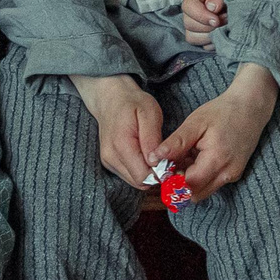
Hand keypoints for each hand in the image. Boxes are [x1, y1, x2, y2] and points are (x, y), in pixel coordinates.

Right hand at [71, 73, 164, 190]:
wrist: (110, 97)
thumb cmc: (132, 102)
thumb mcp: (149, 112)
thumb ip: (152, 138)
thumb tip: (156, 163)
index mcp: (121, 144)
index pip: (143, 176)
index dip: (160, 173)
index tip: (171, 162)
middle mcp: (111, 157)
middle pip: (140, 182)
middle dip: (156, 175)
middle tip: (166, 159)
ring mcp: (108, 161)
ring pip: (134, 182)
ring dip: (148, 174)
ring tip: (156, 156)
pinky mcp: (109, 163)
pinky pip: (129, 176)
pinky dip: (140, 171)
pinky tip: (146, 156)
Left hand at [158, 63, 278, 199]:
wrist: (250, 107)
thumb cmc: (222, 111)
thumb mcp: (195, 123)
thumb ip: (176, 143)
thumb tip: (155, 158)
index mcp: (216, 160)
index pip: (188, 185)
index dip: (172, 180)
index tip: (163, 167)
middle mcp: (227, 174)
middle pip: (195, 193)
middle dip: (180, 183)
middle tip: (173, 162)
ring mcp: (233, 176)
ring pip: (203, 191)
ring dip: (190, 180)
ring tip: (187, 156)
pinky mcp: (234, 174)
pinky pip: (212, 183)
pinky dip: (201, 176)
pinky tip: (198, 157)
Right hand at [180, 0, 228, 47]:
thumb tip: (212, 7)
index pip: (188, 6)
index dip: (201, 15)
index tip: (217, 20)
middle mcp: (192, 9)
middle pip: (188, 23)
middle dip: (208, 27)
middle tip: (226, 20)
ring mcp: (195, 23)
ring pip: (192, 37)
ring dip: (210, 36)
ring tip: (225, 28)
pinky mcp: (202, 36)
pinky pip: (202, 46)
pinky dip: (214, 43)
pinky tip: (223, 34)